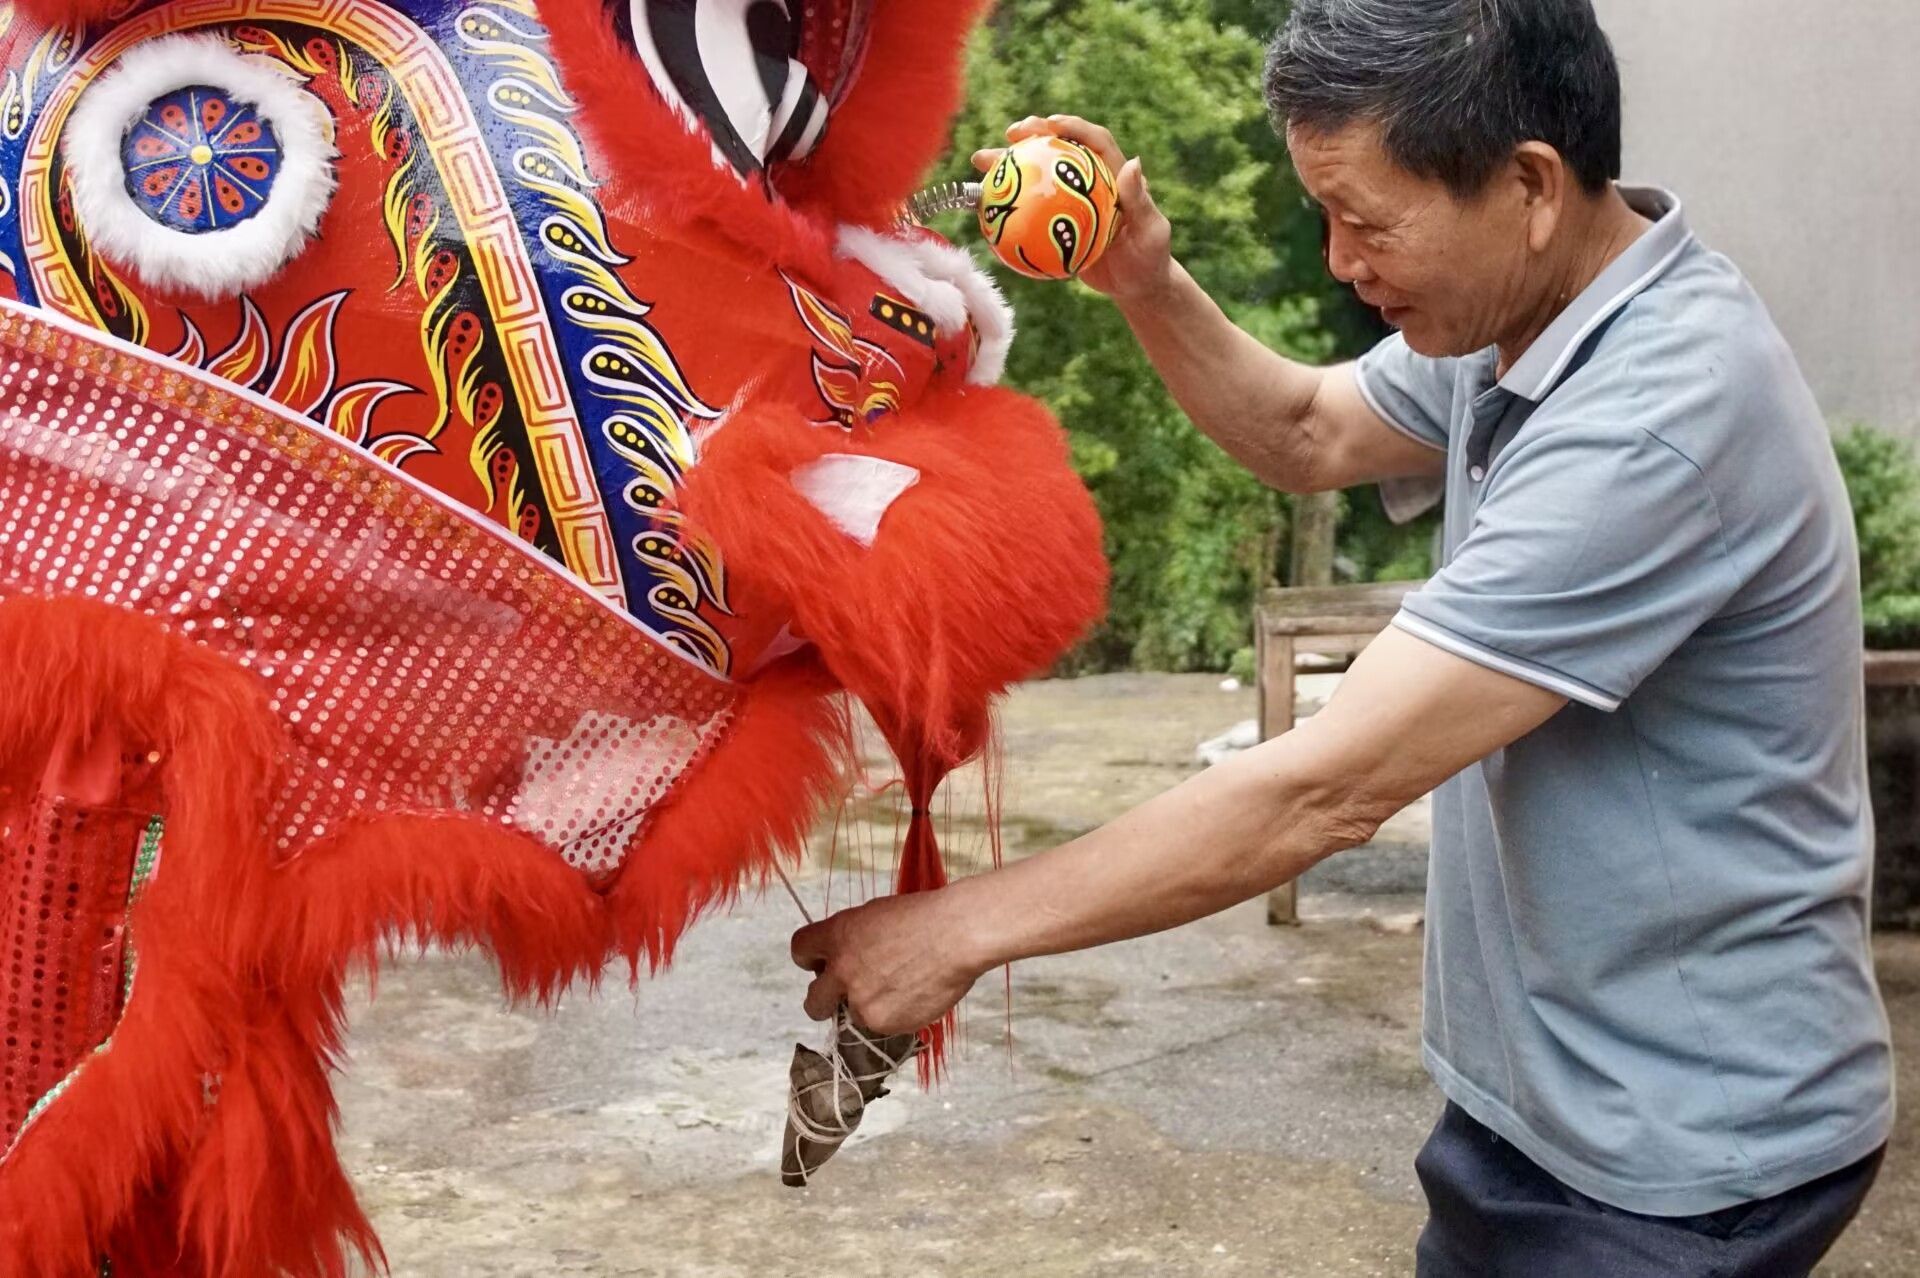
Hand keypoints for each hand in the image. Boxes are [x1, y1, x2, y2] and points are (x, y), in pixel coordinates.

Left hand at [790, 887, 987, 1034]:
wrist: (956, 935)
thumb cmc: (924, 917)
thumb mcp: (875, 915)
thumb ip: (852, 939)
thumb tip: (845, 957)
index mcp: (837, 936)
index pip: (799, 950)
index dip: (810, 959)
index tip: (822, 964)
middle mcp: (842, 971)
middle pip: (813, 1003)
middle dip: (825, 1001)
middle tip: (845, 996)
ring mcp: (862, 1001)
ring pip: (853, 1016)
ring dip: (870, 1007)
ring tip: (902, 987)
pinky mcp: (884, 1023)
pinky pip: (882, 1026)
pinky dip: (895, 1016)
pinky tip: (916, 994)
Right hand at [973, 115, 1174, 302]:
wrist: (1136, 286)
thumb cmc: (1149, 260)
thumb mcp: (1150, 232)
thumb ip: (1140, 200)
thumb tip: (1133, 162)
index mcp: (1114, 175)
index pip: (1094, 141)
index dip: (1074, 127)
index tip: (1050, 125)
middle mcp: (1089, 180)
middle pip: (1059, 148)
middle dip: (1034, 134)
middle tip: (1011, 134)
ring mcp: (1070, 200)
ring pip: (1037, 176)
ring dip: (1008, 165)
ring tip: (981, 162)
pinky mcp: (1056, 221)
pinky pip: (1028, 210)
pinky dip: (1006, 205)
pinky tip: (982, 206)